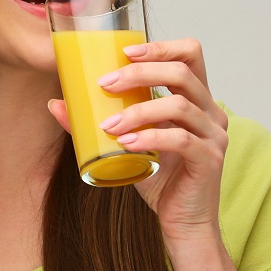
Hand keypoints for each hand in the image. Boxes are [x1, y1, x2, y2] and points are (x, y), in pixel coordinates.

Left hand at [48, 38, 229, 240]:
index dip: (160, 46)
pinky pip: (181, 140)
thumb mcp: (127, 144)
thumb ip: (98, 121)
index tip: (125, 53)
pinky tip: (127, 144)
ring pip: (179, 105)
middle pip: (183, 71)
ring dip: (138, 110)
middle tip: (104, 84)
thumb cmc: (159, 180)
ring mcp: (214, 135)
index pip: (191, 53)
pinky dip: (150, 138)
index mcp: (197, 99)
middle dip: (139, 73)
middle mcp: (211, 111)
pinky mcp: (210, 159)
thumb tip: (55, 103)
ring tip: (108, 125)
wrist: (182, 223)